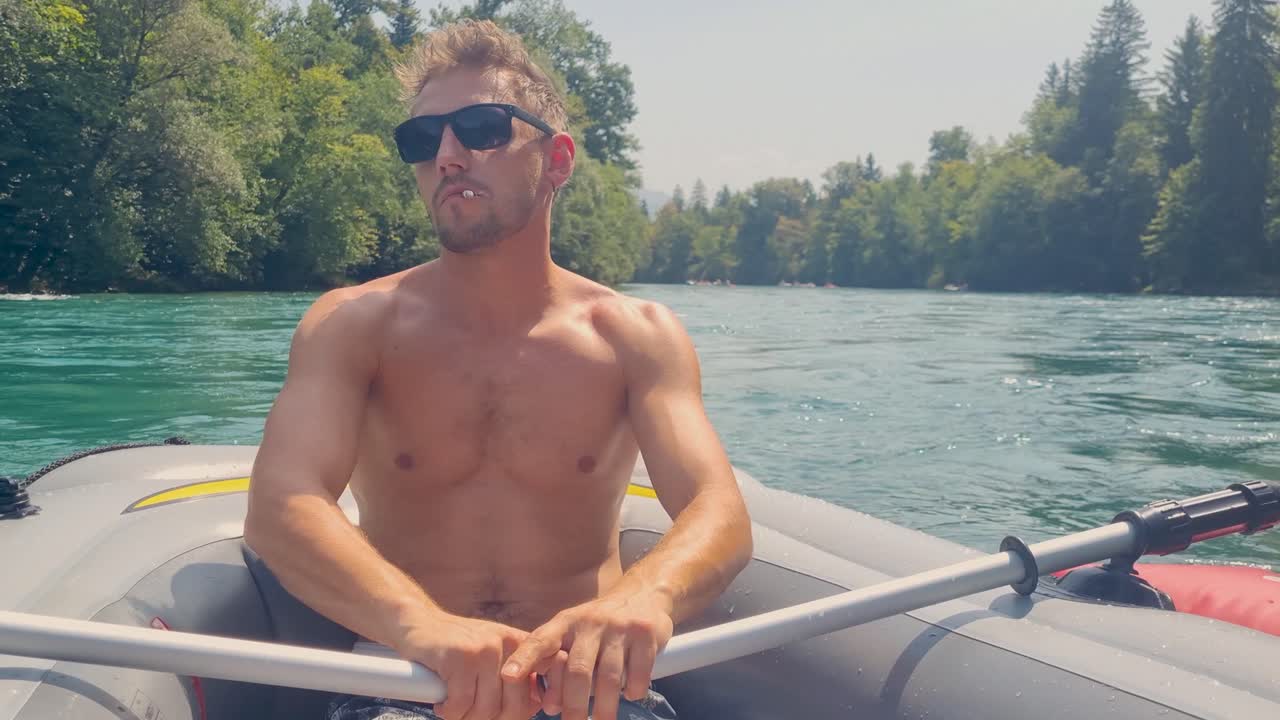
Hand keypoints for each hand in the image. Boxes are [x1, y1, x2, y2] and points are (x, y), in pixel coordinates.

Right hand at [395, 613, 541, 719]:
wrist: (418, 623)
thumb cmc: (456, 648)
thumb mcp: (493, 655)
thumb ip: (515, 676)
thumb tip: (534, 707)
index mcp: (521, 645)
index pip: (537, 690)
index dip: (524, 712)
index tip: (501, 714)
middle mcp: (508, 644)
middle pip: (513, 707)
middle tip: (469, 716)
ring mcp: (485, 649)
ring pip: (485, 709)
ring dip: (466, 718)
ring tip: (454, 708)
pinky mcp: (461, 656)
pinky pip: (461, 703)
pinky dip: (449, 712)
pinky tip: (442, 704)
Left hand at [501, 593, 674, 719]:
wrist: (644, 594)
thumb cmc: (599, 627)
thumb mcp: (573, 634)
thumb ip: (558, 667)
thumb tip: (551, 707)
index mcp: (565, 623)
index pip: (540, 640)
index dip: (523, 659)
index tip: (508, 677)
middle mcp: (590, 622)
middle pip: (577, 670)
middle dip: (573, 704)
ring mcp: (619, 626)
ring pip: (608, 676)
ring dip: (605, 707)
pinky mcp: (645, 633)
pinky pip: (637, 672)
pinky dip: (633, 690)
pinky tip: (630, 694)